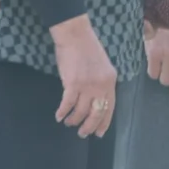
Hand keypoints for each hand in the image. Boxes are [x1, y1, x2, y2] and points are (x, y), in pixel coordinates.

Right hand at [51, 16, 117, 138]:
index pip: (110, 107)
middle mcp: (101, 85)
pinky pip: (68, 104)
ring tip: (68, 122)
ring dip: (74, 120)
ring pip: (81, 111)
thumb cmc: (86, 48)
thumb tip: (95, 100)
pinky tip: (58, 116)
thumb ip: (102, 82)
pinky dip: (62, 112)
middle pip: (97, 113)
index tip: (99, 133)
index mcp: (110, 81)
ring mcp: (88, 85)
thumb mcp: (102, 66)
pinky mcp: (73, 83)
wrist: (75, 35)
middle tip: (82, 133)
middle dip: (89, 126)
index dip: (104, 122)